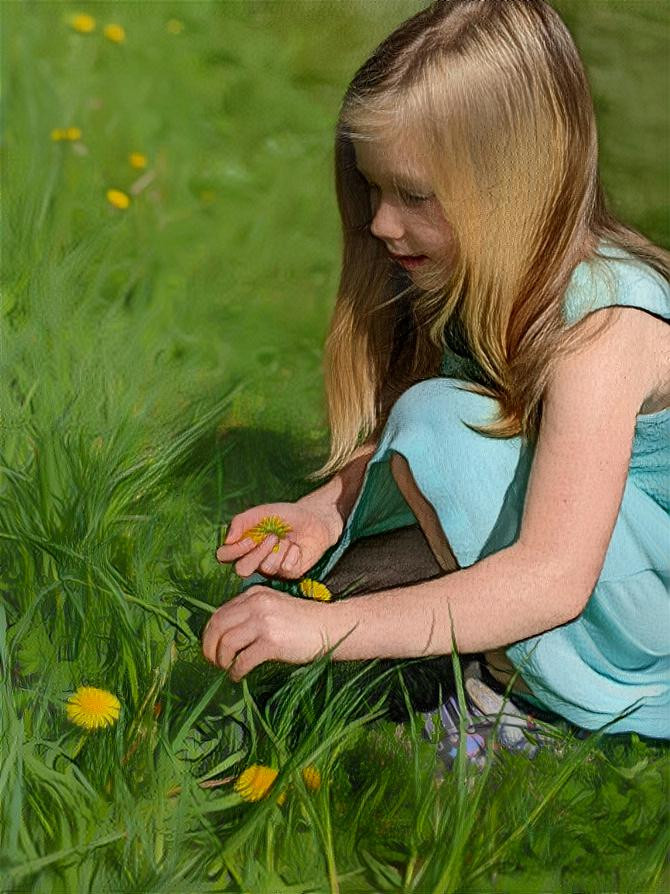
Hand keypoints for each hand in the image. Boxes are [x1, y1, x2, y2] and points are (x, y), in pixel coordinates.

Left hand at [202, 585, 330, 680]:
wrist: (330, 627)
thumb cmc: (303, 622)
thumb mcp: (274, 607)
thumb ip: (251, 614)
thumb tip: (226, 636)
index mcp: (254, 595)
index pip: (219, 613)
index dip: (209, 634)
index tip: (211, 648)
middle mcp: (256, 604)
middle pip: (217, 626)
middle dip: (209, 647)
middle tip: (213, 662)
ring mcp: (264, 622)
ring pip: (226, 643)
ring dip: (222, 660)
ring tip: (226, 669)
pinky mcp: (272, 642)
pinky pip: (243, 660)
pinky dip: (236, 671)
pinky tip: (238, 676)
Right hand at [216, 501, 339, 579]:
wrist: (315, 520)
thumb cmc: (287, 516)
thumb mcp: (263, 512)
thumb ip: (243, 521)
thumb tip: (228, 539)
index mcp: (243, 544)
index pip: (225, 556)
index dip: (235, 551)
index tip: (251, 537)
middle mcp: (254, 559)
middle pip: (241, 569)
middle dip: (258, 553)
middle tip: (273, 537)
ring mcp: (270, 568)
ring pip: (265, 568)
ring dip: (278, 550)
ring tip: (287, 539)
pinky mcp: (287, 573)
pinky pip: (284, 569)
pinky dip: (292, 555)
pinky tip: (297, 548)